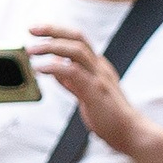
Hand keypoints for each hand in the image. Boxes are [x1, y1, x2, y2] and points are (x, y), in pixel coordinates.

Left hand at [26, 23, 162, 162]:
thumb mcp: (87, 94)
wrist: (130, 133)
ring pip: (76, 50)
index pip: (78, 40)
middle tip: (32, 29)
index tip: (37, 30)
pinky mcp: (95, 90)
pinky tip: (41, 68)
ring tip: (32, 50)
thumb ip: (72, 80)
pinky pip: (74, 72)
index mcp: (98, 67)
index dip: (58, 32)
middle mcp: (100, 67)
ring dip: (51, 46)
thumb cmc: (110, 117)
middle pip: (78, 38)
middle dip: (53, 30)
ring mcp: (99, 77)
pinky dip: (55, 67)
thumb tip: (55, 68)